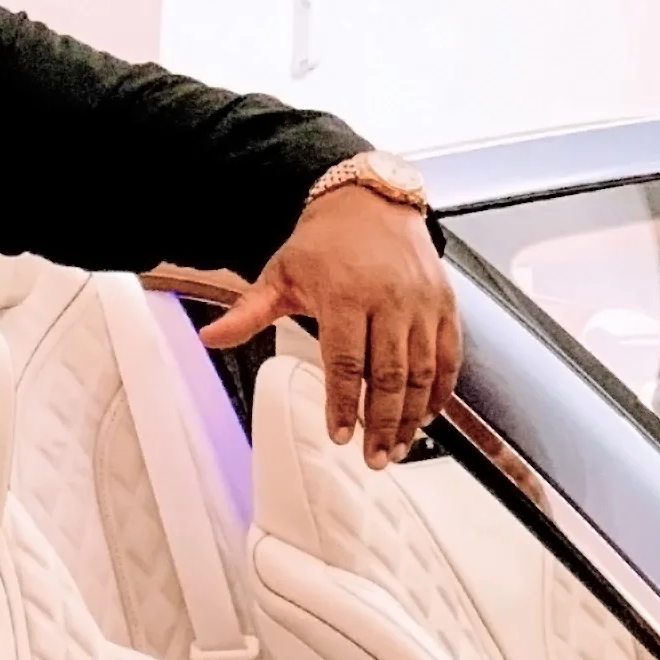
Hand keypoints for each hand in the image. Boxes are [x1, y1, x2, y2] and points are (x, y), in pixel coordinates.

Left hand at [200, 186, 460, 468]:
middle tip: (376, 458)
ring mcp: (421, 302)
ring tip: (399, 447)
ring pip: (423, 371)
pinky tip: (427, 415)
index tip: (340, 436)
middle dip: (383, 423)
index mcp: (344, 294)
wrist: (370, 201)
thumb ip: (248, 313)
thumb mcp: (279, 275)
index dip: (344, 404)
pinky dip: (442, 390)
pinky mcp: (445, 303)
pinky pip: (449, 355)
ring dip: (412, 416)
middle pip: (389, 375)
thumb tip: (209, 338)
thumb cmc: (323, 242)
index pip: (345, 362)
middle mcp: (388, 299)